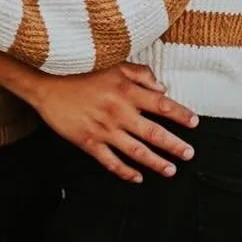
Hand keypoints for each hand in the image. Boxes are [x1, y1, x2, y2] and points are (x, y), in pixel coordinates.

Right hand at [32, 64, 197, 184]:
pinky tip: (138, 177)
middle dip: (174, 145)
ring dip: (156, 162)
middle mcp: (119, 112)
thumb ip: (140, 74)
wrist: (47, 83)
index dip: (180, 114)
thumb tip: (162, 88)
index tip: (194, 123)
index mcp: (126, 91)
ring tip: (171, 170)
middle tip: (189, 154)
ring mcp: (104, 129)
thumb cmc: (81, 71)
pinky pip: (111, 161)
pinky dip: (125, 171)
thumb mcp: (114, 64)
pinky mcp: (88, 142)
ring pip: (136, 150)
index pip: (161, 104)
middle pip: (154, 132)